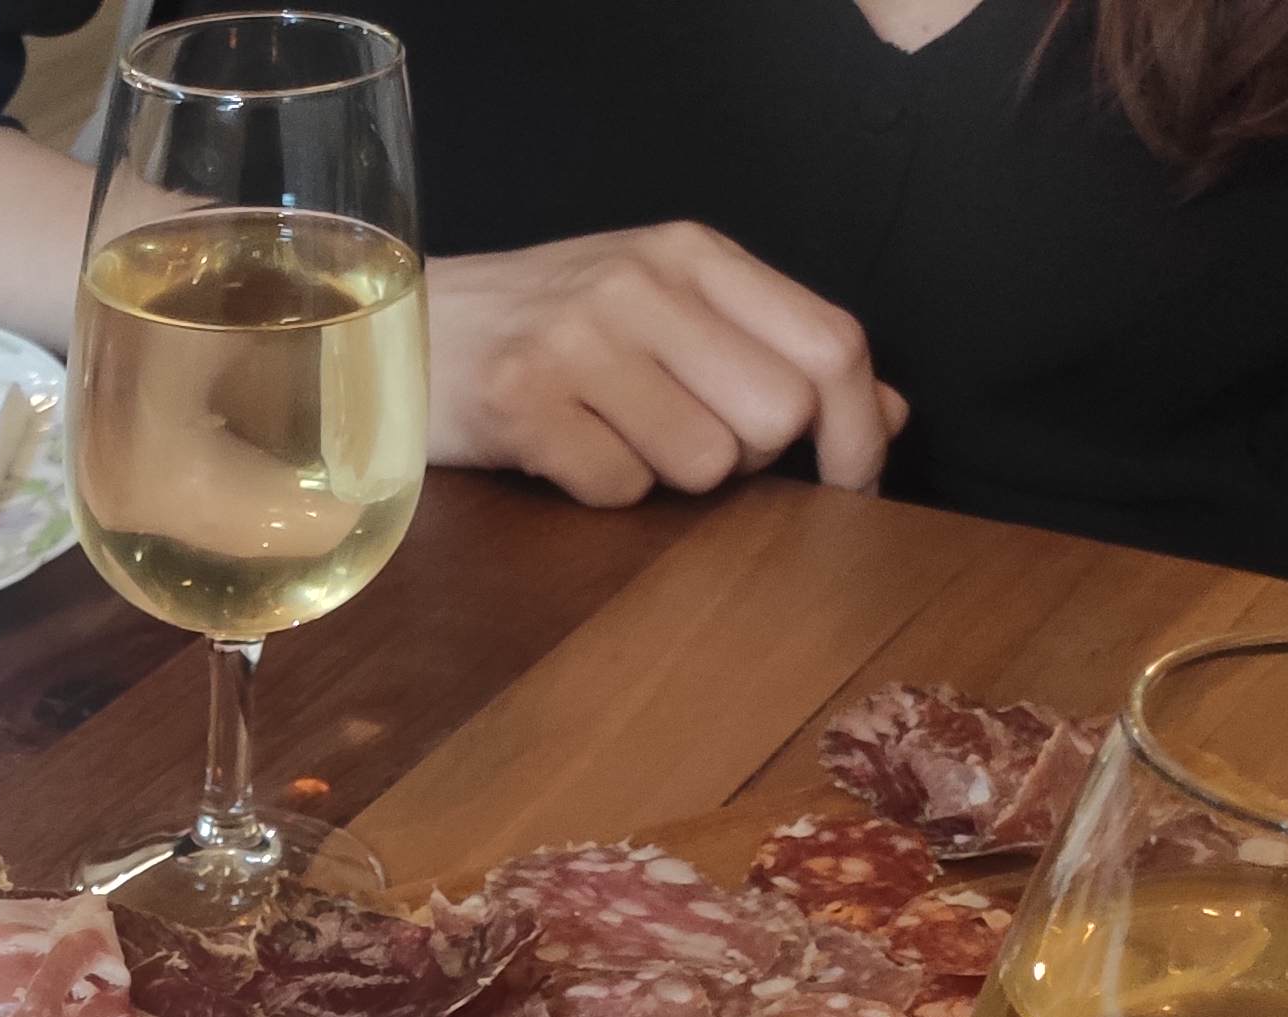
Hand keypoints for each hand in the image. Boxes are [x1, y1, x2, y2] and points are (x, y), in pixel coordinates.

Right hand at [427, 225, 907, 502]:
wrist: (398, 335)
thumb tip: (889, 414)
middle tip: (690, 446)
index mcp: (691, 253)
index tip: (853, 484)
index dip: (859, 429)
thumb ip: (772, 350)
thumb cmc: (543, 333)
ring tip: (615, 441)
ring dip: (671, 479)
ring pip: (705, 462)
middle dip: (750, 458)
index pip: (830, 341)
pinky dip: (603, 492)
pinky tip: (564, 455)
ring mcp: (579, 338)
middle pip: (779, 411)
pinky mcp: (523, 401)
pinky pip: (621, 489)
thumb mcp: (664, 312)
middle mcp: (642, 282)